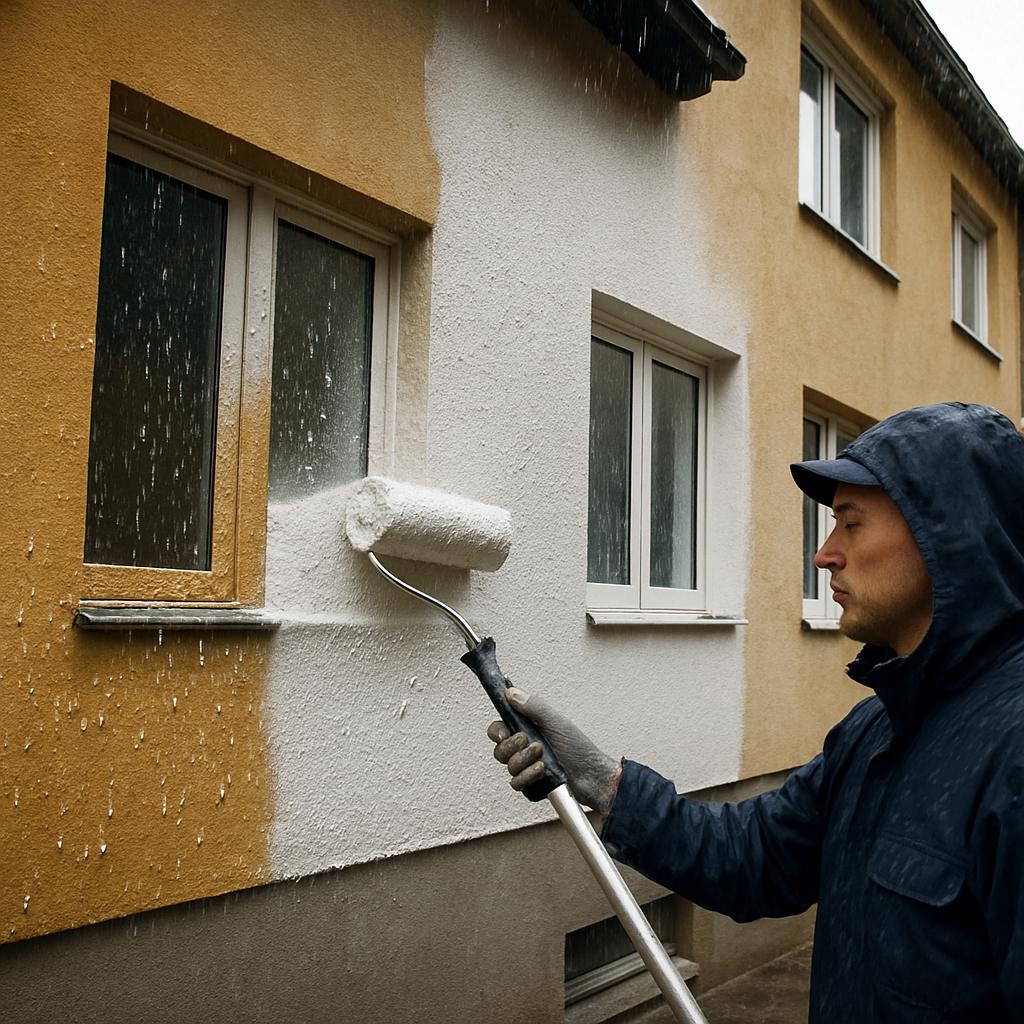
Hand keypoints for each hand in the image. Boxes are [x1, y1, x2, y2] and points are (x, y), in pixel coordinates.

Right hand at [487, 688, 621, 814]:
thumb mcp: (555, 722)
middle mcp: (524, 749)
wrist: (591, 775)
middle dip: (514, 747)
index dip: (497, 732)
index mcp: (528, 730)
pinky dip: (527, 777)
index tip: (504, 732)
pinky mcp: (531, 785)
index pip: (499, 729)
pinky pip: (516, 783)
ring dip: (524, 761)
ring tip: (543, 759)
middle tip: (534, 743)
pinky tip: (541, 772)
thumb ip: (533, 706)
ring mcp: (527, 767)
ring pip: (508, 766)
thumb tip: (511, 693)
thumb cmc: (578, 748)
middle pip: (499, 749)